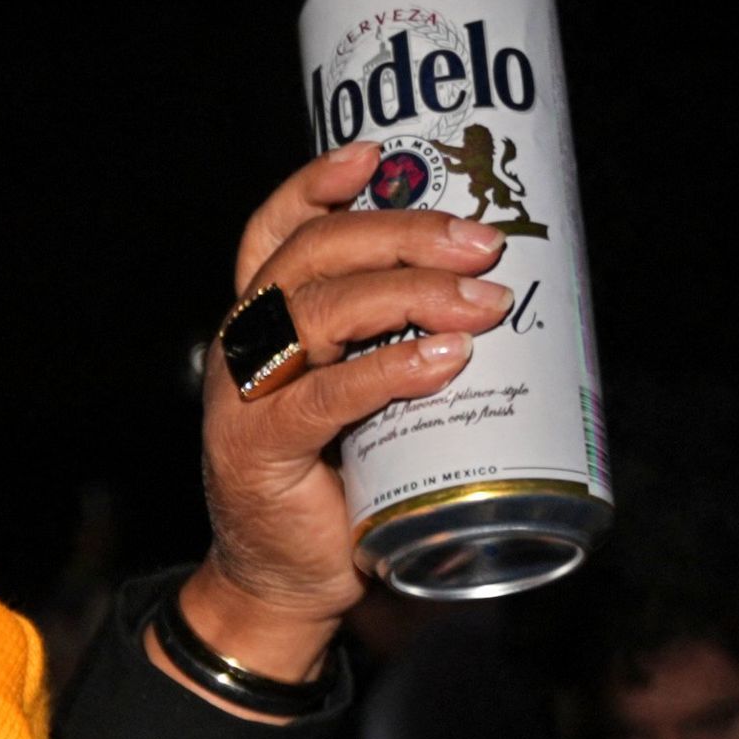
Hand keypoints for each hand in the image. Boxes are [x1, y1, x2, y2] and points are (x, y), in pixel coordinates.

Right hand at [176, 141, 517, 678]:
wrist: (284, 581)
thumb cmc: (336, 484)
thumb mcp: (363, 396)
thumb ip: (394, 345)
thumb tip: (496, 290)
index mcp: (263, 323)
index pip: (276, 233)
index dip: (316, 185)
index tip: (377, 157)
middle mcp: (242, 347)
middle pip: (311, 257)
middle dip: (403, 236)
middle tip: (484, 244)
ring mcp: (242, 398)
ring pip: (316, 311)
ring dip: (408, 293)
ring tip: (483, 302)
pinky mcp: (256, 450)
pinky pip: (323, 395)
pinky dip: (386, 371)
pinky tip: (442, 359)